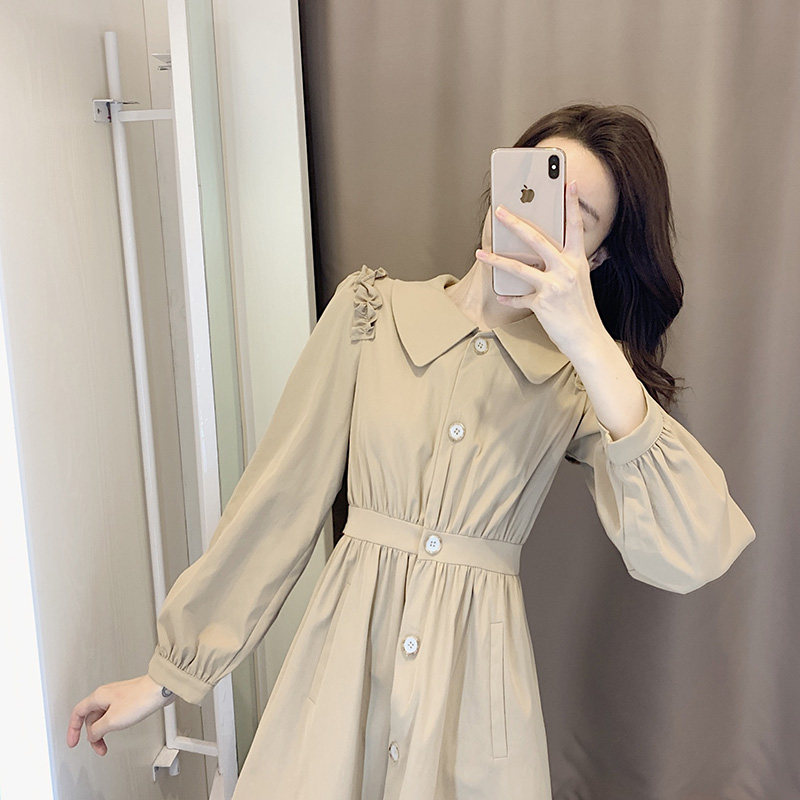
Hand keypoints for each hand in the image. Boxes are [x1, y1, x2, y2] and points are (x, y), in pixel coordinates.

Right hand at [66, 674, 174, 755]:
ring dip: (103, 732)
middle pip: (90, 718)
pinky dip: (111, 726)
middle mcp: (106, 695)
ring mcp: (117, 697)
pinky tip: (118, 730)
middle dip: (92, 735)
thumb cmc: (139, 699)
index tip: (73, 742)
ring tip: (107, 744)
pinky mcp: (127, 700)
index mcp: (98, 697)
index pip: (77, 713)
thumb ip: (97, 730)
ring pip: (102, 717)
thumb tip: (92, 735)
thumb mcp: (112, 720)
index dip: (72, 729)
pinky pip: (113, 715)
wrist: (160, 689)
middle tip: (99, 748)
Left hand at [476, 180, 606, 359]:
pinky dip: (509, 297)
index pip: (575, 227)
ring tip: (480, 252)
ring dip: (496, 259)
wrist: (587, 339)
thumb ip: (562, 266)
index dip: (572, 204)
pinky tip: (501, 295)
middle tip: (499, 210)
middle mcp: (567, 270)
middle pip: (537, 239)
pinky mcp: (542, 303)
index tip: (568, 182)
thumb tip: (539, 256)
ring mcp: (554, 286)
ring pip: (519, 267)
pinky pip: (519, 297)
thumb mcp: (577, 282)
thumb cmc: (581, 310)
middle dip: (515, 223)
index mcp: (577, 261)